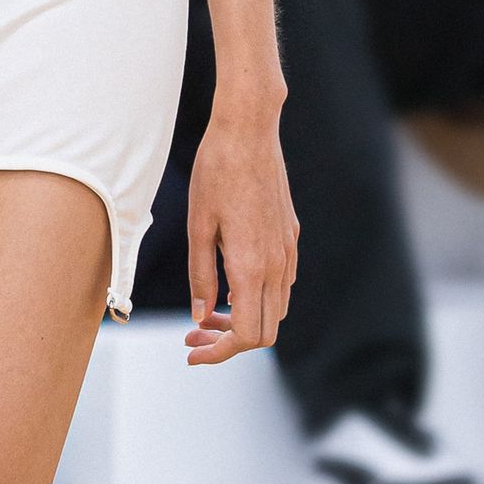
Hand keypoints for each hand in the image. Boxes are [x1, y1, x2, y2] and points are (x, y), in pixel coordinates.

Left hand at [185, 92, 298, 364]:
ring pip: (276, 309)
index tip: (193, 350)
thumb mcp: (198, 228)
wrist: (249, 131)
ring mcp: (287, 250)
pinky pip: (281, 283)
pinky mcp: (290, 236)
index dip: (219, 352)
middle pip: (265, 331)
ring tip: (208, 312)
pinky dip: (257, 298)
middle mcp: (276, 264)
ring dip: (244, 320)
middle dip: (229, 341)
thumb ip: (201, 277)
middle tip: (194, 333)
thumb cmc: (216, 173)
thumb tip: (201, 316)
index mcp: (251, 266)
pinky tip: (231, 285)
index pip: (247, 336)